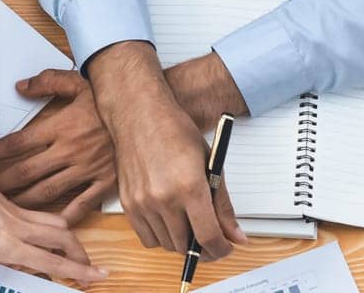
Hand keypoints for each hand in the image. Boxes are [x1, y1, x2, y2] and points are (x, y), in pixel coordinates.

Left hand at [0, 69, 116, 223]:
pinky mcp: (106, 181)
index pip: (15, 144)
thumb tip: (20, 86)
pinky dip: (66, 216)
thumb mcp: (76, 81)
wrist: (146, 109)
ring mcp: (87, 168)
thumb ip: (46, 82)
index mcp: (58, 127)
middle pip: (25, 171)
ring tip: (3, 209)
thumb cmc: (110, 96)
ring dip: (23, 201)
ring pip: (47, 191)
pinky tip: (50, 226)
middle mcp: (68, 150)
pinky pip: (83, 204)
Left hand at [0, 132, 106, 291]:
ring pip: (57, 225)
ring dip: (69, 241)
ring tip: (71, 255)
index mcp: (7, 243)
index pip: (52, 261)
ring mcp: (17, 213)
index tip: (96, 278)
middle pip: (65, 240)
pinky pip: (42, 217)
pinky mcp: (12, 203)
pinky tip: (43, 236)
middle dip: (82, 257)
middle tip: (89, 271)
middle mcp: (19, 228)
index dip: (77, 272)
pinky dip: (52, 228)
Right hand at [90, 43, 244, 258]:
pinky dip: (160, 236)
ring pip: (167, 244)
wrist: (138, 114)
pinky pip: (147, 237)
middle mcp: (163, 198)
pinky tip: (167, 220)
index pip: (209, 238)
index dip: (221, 249)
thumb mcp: (209, 164)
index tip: (225, 247)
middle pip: (187, 246)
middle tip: (209, 235)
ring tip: (187, 223)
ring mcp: (142, 202)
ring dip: (181, 241)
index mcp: (189, 187)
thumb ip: (222, 205)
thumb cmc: (174, 131)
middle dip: (203, 246)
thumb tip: (236, 235)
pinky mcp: (127, 203)